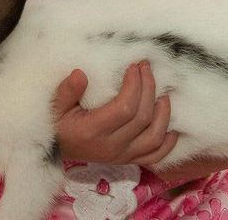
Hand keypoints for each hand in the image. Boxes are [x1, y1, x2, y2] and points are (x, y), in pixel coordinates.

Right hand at [52, 62, 177, 165]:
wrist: (57, 148)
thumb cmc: (58, 122)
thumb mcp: (55, 105)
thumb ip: (66, 91)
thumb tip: (80, 74)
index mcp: (93, 131)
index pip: (125, 108)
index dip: (134, 85)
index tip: (133, 66)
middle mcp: (111, 147)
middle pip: (143, 118)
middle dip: (149, 88)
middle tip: (146, 67)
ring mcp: (122, 156)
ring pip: (155, 137)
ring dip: (164, 113)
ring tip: (162, 92)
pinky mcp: (128, 160)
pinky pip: (156, 155)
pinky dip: (168, 142)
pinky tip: (171, 126)